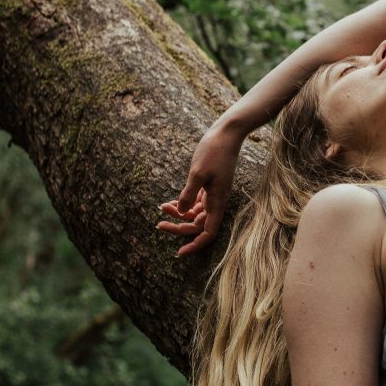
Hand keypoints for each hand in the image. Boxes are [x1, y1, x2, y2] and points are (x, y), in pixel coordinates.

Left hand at [157, 122, 244, 256]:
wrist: (227, 133)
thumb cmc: (214, 151)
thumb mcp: (198, 172)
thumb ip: (188, 194)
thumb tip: (180, 212)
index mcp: (218, 201)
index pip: (208, 232)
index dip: (195, 245)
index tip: (179, 252)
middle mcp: (217, 201)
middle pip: (198, 225)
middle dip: (178, 227)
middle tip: (159, 225)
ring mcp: (213, 193)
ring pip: (195, 214)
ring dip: (178, 214)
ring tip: (161, 208)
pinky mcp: (209, 185)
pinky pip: (195, 202)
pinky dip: (182, 204)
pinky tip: (169, 202)